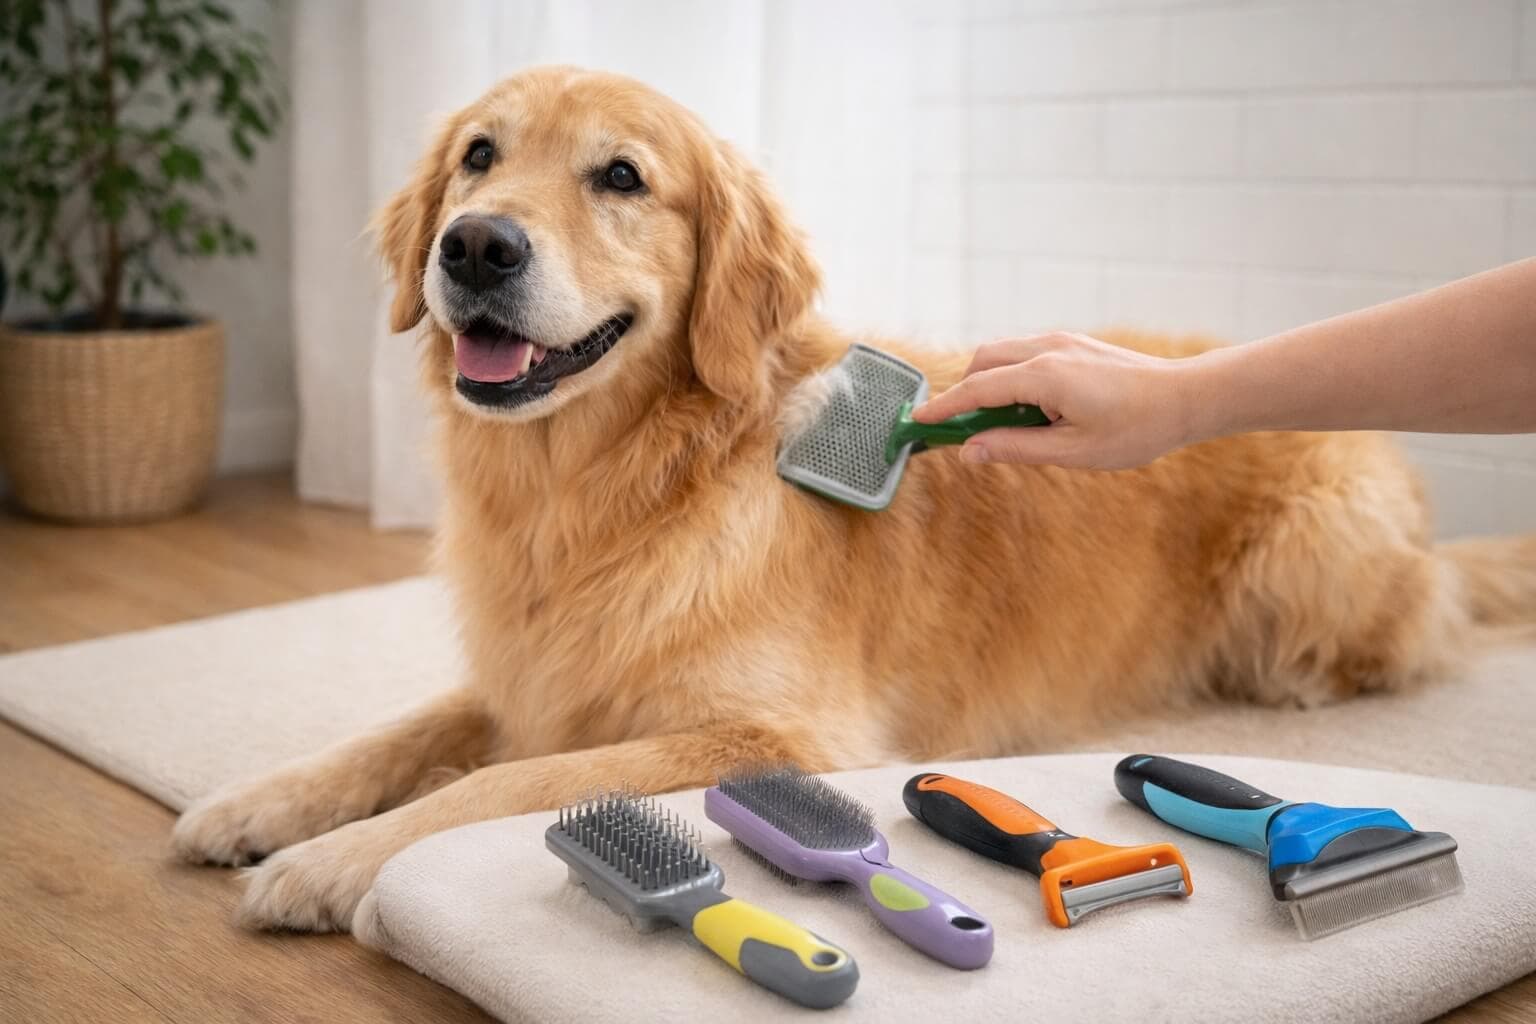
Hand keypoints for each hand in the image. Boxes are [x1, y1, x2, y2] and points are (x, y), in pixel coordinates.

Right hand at [912, 332, 1199, 469]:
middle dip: (963, 391)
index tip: (917, 422)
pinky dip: (1012, 376)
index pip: (976, 390)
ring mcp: (1062, 341)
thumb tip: (970, 452)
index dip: (943, 408)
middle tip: (960, 429)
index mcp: (1044, 376)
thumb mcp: (1072, 451)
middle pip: (983, 361)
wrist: (1186, 398)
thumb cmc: (1136, 429)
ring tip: (1001, 423)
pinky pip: (1026, 353)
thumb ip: (1015, 448)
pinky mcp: (1074, 344)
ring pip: (1003, 353)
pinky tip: (1030, 407)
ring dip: (989, 382)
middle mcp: (1047, 349)